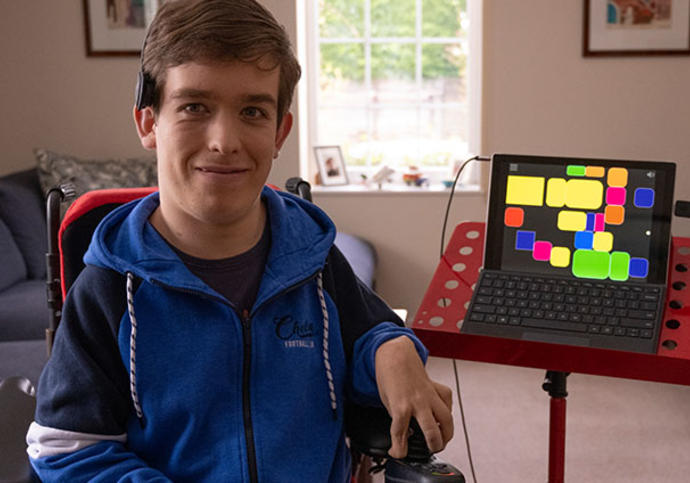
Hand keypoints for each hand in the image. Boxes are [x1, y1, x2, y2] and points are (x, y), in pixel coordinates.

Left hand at [374, 336, 453, 458]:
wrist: (395, 354)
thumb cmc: (389, 377)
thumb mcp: (386, 401)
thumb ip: (397, 417)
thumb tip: (405, 435)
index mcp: (400, 406)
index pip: (400, 433)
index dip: (399, 449)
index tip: (397, 454)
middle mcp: (417, 402)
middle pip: (431, 431)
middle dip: (434, 445)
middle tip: (431, 450)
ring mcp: (429, 395)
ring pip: (446, 419)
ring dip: (447, 433)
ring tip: (443, 440)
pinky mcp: (437, 388)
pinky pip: (447, 402)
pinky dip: (447, 411)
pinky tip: (442, 415)